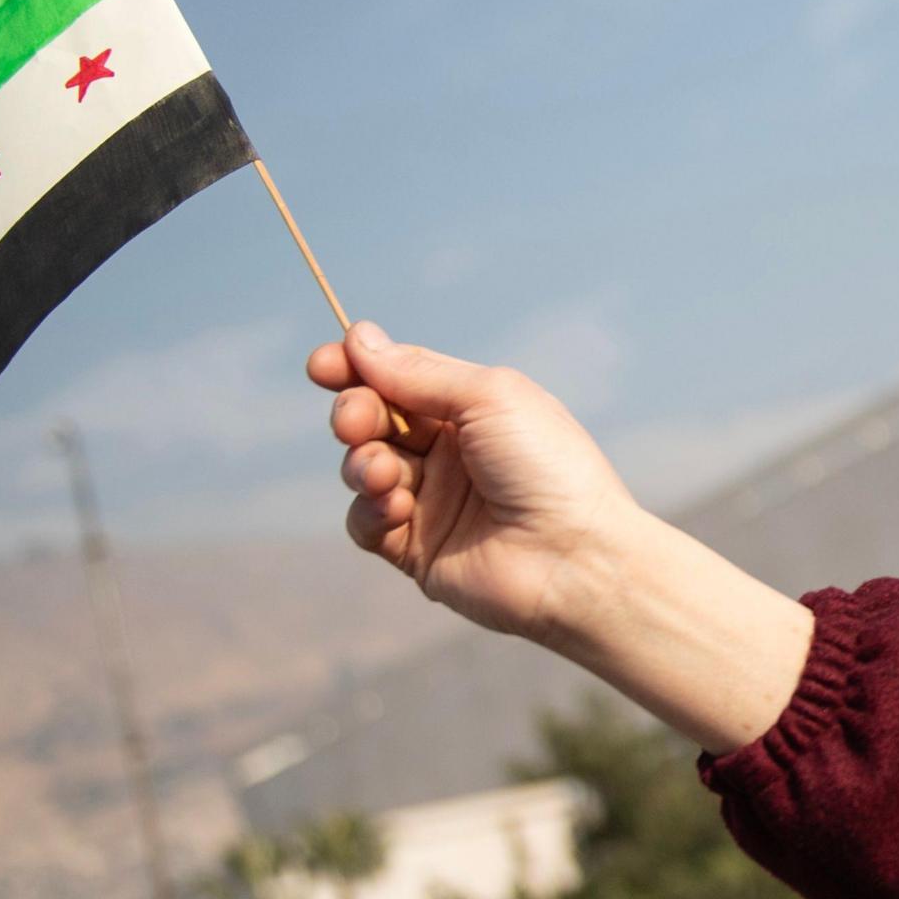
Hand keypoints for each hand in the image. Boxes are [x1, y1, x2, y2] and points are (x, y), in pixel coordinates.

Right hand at [309, 324, 810, 750]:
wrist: (575, 559)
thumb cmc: (548, 468)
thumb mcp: (489, 397)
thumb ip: (419, 372)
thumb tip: (358, 339)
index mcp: (473, 409)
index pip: (399, 378)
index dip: (355, 368)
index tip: (323, 364)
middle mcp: (451, 451)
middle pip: (373, 418)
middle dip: (354, 413)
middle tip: (357, 421)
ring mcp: (433, 501)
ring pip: (362, 467)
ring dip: (361, 463)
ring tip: (383, 473)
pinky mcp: (417, 549)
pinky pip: (365, 523)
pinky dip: (369, 510)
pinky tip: (395, 508)